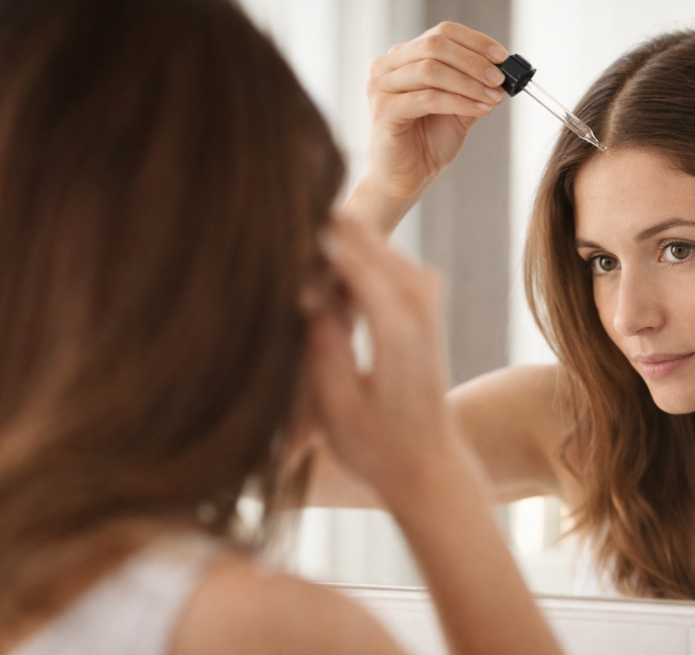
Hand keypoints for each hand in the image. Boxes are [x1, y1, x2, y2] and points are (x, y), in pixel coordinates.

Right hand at [300, 216, 453, 499]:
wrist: (427, 460)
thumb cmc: (375, 444)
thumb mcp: (334, 403)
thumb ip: (320, 338)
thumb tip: (303, 285)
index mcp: (399, 324)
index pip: (344, 254)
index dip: (300, 255)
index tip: (267, 272)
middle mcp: (420, 296)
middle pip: (356, 234)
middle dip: (314, 247)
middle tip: (284, 291)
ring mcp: (426, 289)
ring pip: (365, 238)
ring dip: (327, 258)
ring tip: (304, 307)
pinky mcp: (423, 291)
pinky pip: (375, 254)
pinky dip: (343, 268)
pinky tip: (324, 304)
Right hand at [350, 23, 509, 230]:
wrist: (407, 179)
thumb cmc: (428, 143)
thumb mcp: (459, 108)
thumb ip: (475, 86)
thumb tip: (506, 69)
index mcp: (404, 57)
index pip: (442, 33)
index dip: (475, 42)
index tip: (503, 57)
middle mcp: (388, 67)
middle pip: (435, 46)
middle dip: (474, 62)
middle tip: (500, 78)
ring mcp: (381, 87)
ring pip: (431, 71)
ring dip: (469, 82)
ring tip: (493, 97)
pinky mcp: (383, 111)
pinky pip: (427, 98)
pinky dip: (458, 102)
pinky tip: (479, 109)